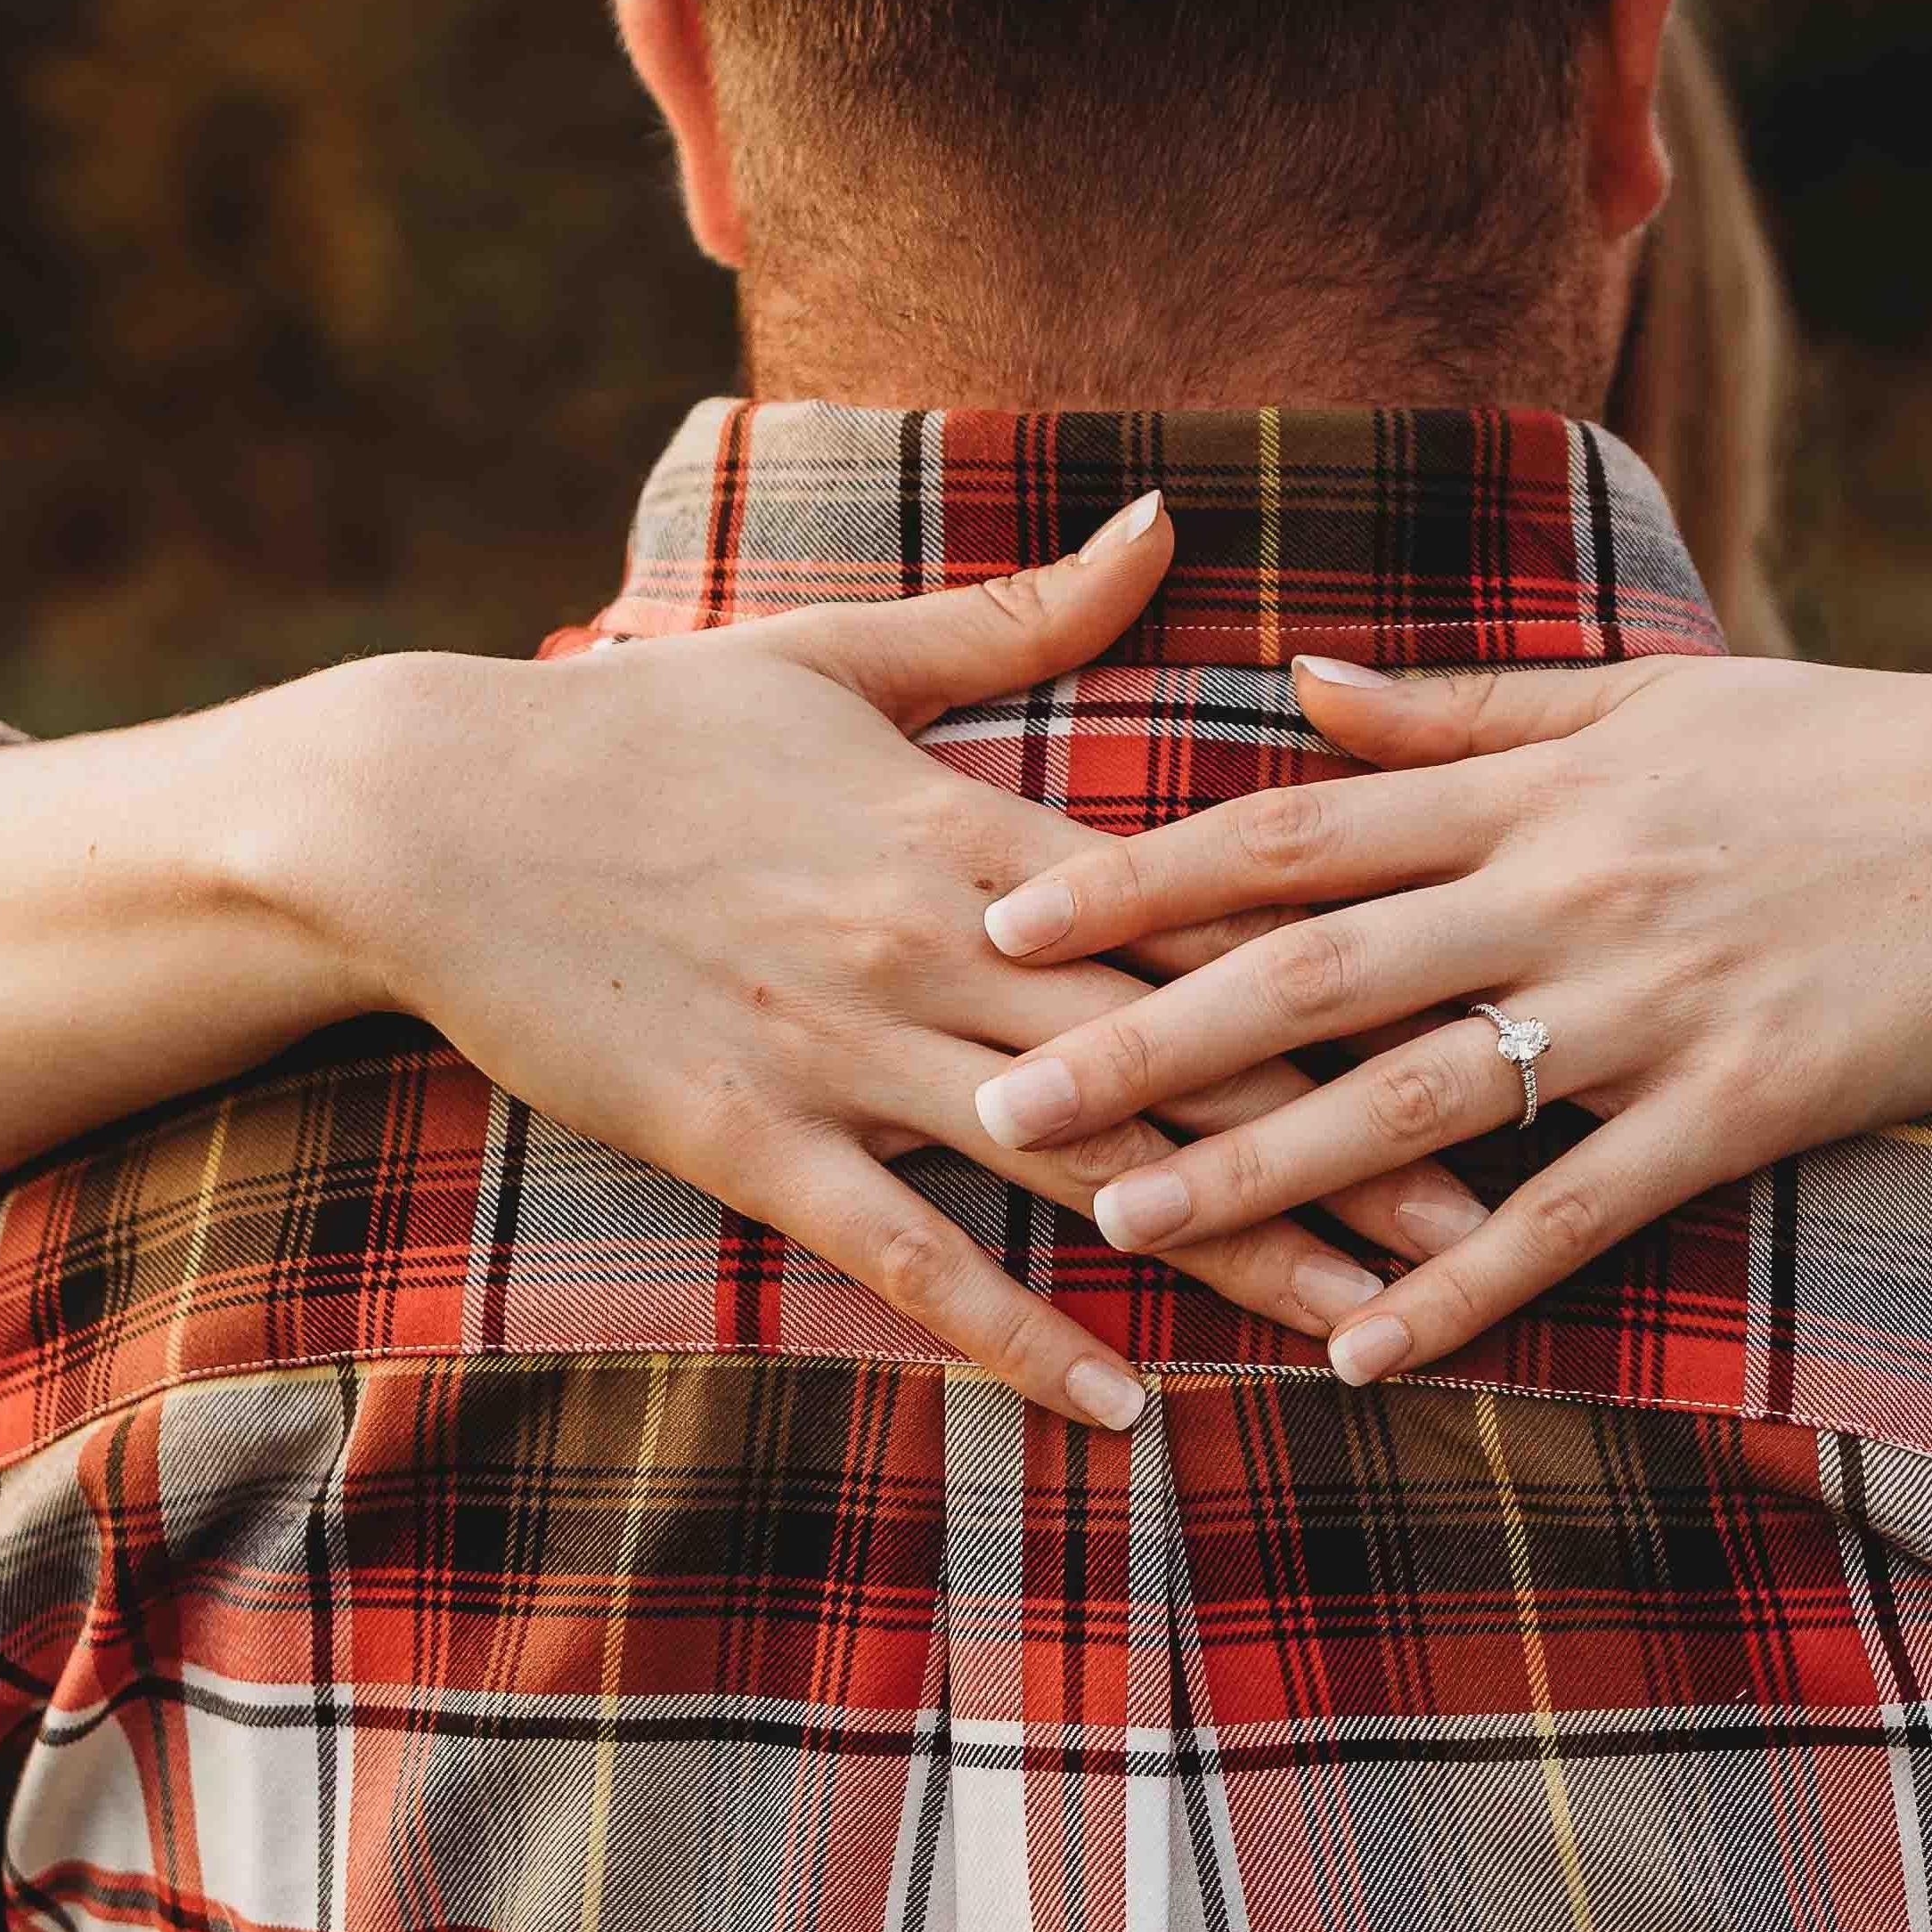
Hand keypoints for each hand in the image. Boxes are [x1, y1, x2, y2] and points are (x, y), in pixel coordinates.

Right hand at [306, 502, 1485, 1429]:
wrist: (429, 810)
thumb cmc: (644, 728)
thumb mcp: (844, 656)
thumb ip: (1022, 617)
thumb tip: (1164, 521)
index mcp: (972, 825)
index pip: (1206, 911)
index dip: (1359, 974)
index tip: (1480, 1019)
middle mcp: (936, 943)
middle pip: (1190, 1056)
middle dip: (1355, 1140)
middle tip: (1502, 1215)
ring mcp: (845, 1052)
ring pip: (1083, 1169)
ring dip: (1235, 1256)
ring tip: (1370, 1328)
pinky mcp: (751, 1145)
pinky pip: (910, 1259)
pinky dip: (1016, 1337)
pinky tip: (1121, 1409)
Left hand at [968, 652, 1931, 1382]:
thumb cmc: (1842, 746)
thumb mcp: (1646, 698)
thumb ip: (1460, 708)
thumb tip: (1297, 686)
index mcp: (1531, 786)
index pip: (1294, 831)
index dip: (1140, 876)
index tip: (1005, 916)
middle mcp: (1566, 889)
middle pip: (1315, 969)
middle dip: (1148, 1035)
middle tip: (1000, 1095)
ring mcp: (1652, 1003)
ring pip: (1419, 1096)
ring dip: (1264, 1168)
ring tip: (1126, 1220)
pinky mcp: (1742, 1106)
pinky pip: (1580, 1211)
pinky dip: (1470, 1282)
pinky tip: (1362, 1346)